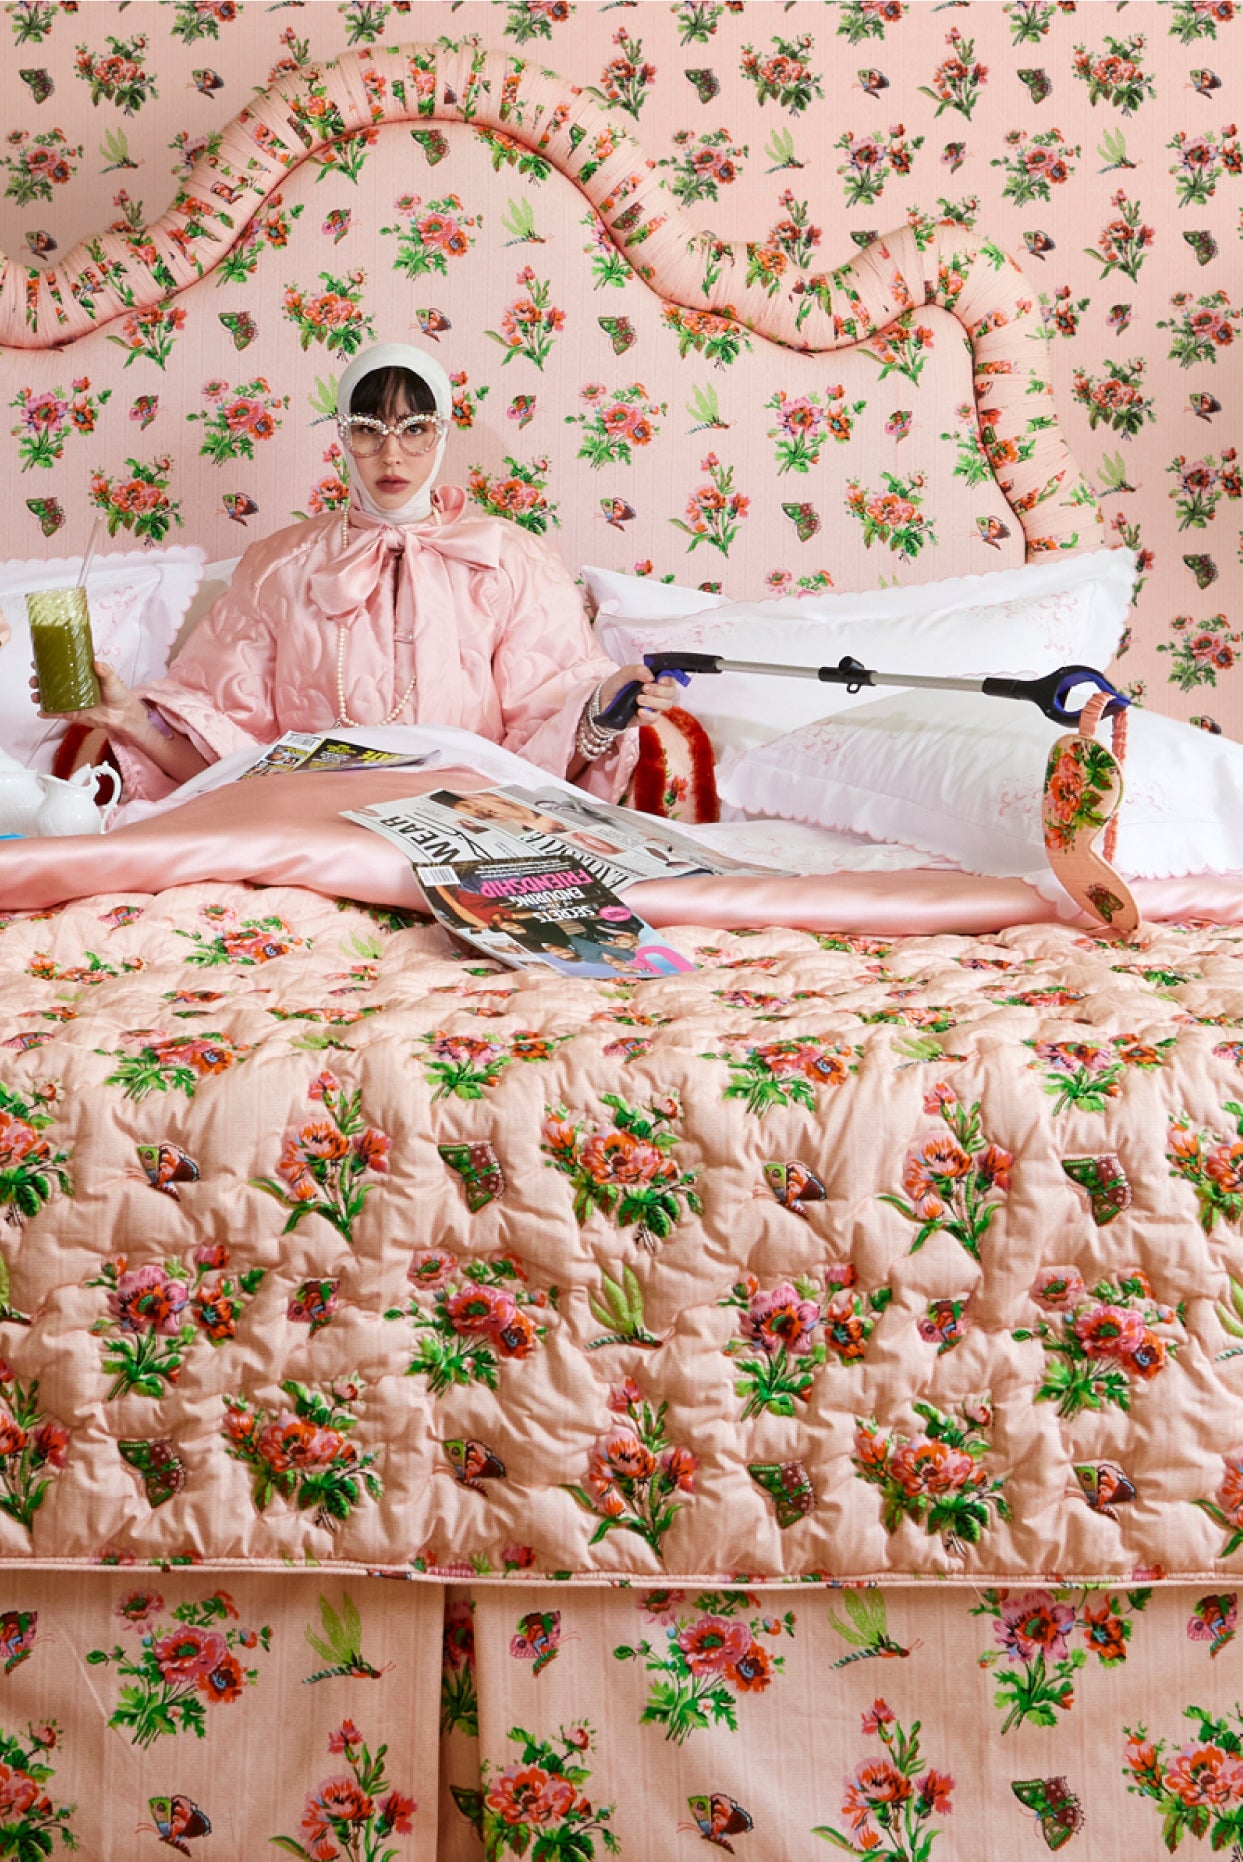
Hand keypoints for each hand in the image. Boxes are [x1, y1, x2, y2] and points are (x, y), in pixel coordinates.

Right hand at [29, 658, 145, 738]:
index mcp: (78, 676)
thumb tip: (96, 663)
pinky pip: (57, 713)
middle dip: (38, 680)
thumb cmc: (118, 694)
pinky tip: (41, 712)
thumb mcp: (111, 679)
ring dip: (40, 696)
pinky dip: (47, 713)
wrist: (123, 714)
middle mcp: (71, 688)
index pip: (59, 668)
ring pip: (50, 698)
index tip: (36, 662)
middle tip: (34, 680)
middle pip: (50, 682)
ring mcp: (70, 701)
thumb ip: (104, 671)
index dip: (46, 665)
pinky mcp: (72, 714)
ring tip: (36, 695)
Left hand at [596, 664, 680, 727]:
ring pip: (666, 705)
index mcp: (656, 680)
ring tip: (639, 699)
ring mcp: (654, 706)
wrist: (603, 700)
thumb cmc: (617, 684)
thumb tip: (651, 676)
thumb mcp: (625, 673)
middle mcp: (658, 693)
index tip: (660, 679)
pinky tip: (640, 711)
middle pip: (672, 693)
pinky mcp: (647, 718)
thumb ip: (637, 670)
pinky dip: (649, 714)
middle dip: (660, 690)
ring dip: (654, 701)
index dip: (670, 679)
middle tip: (644, 688)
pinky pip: (655, 718)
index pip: (671, 679)